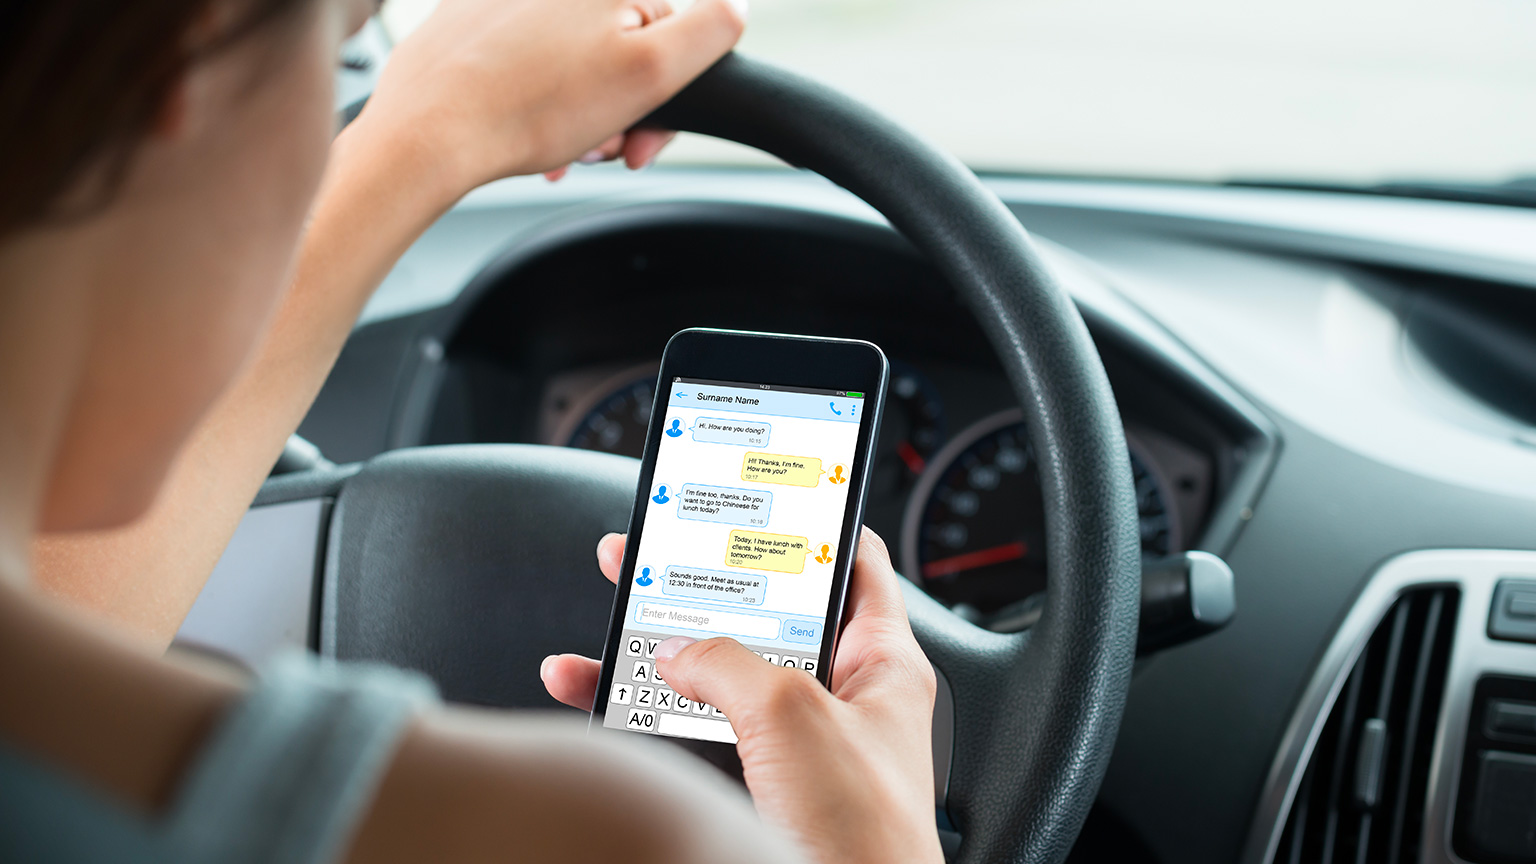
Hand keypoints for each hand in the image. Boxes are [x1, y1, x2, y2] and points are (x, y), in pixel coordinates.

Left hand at [353, 0, 744, 197]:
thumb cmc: (531, 109)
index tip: (640, 145)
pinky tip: (527, 134)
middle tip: (599, 149)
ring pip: (573, 60)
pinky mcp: (469, 20)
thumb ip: (710, 30)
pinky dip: (536, 101)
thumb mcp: (651, 69)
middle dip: (620, 109)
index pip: (670, 37)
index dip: (667, 101)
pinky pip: (526, 62)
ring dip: (580, 115)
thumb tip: (735, 9)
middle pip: (620, 48)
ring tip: (560, 148)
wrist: (427, 133)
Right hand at [542, 529, 944, 863]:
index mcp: (880, 663)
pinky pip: (687, 731)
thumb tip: (680, 648)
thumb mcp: (793, 716)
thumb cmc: (865, 837)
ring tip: (612, 610)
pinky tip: (590, 689)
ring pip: (717, 674)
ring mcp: (794, 743)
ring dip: (658, 646)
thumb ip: (729, 663)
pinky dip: (636, 711)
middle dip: (705, 580)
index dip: (812, 522)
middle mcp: (838, 697)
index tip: (764, 493)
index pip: (853, 564)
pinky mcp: (754, 786)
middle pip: (766, 615)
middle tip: (659, 547)